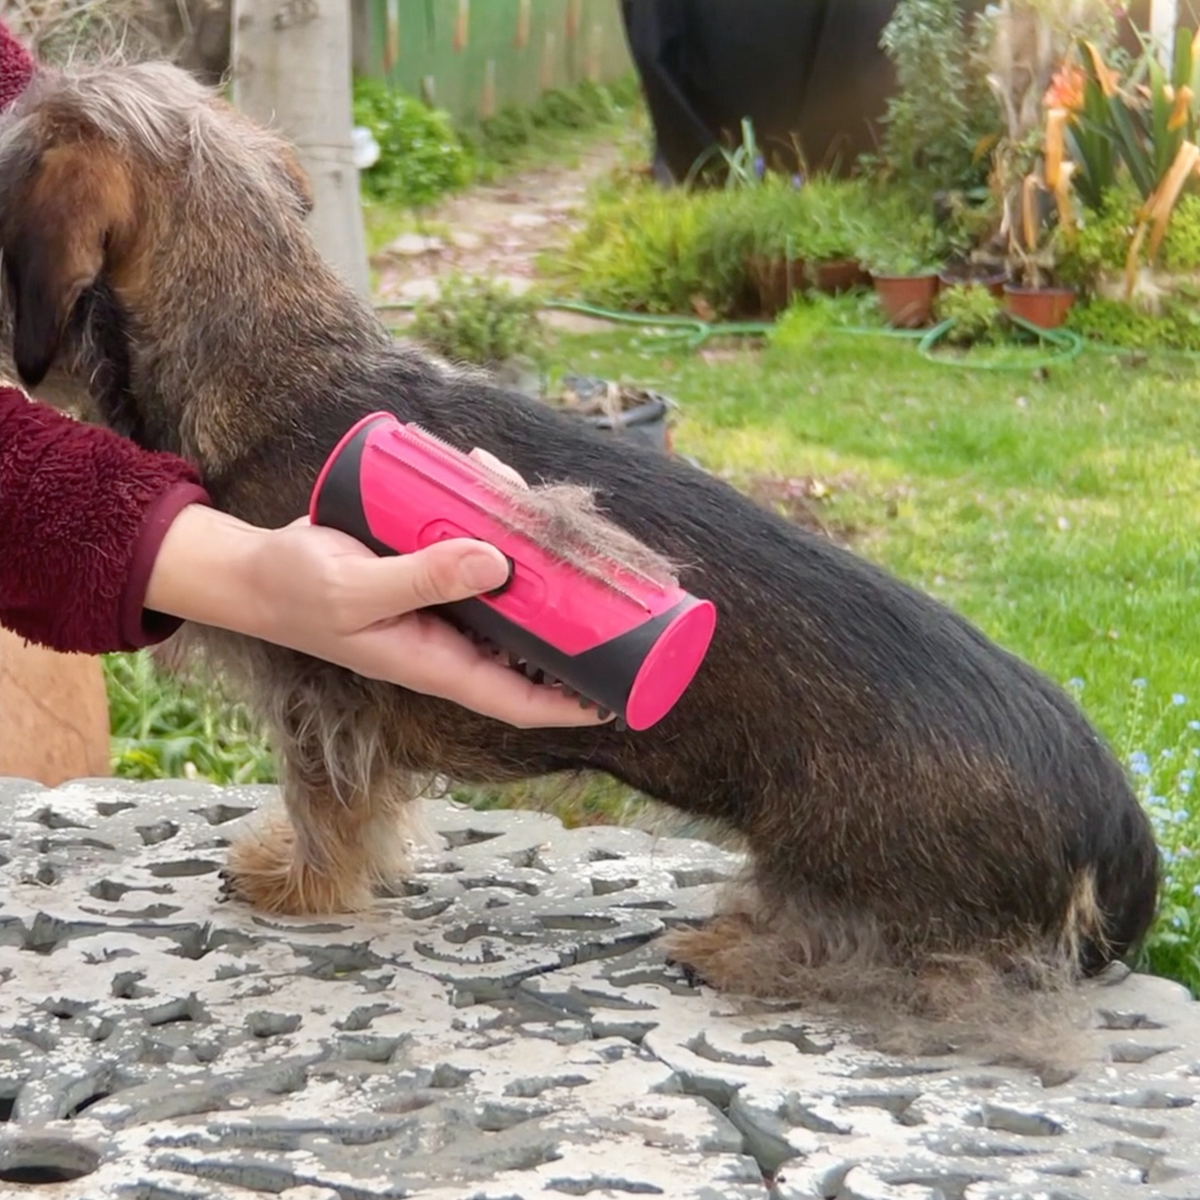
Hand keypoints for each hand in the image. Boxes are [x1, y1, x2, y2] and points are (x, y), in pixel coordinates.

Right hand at [145, 446, 610, 728]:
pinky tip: (487, 477)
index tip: (618, 694)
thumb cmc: (295, 594)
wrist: (256, 569)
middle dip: (568, 615)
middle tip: (608, 576)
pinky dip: (488, 517)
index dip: (570, 700)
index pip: (517, 697)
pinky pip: (473, 547)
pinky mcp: (429, 568)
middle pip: (525, 639)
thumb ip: (421, 578)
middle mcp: (448, 638)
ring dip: (529, 551)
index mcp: (436, 663)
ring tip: (537, 505)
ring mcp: (440, 604)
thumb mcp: (354, 590)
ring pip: (505, 585)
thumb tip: (497, 561)